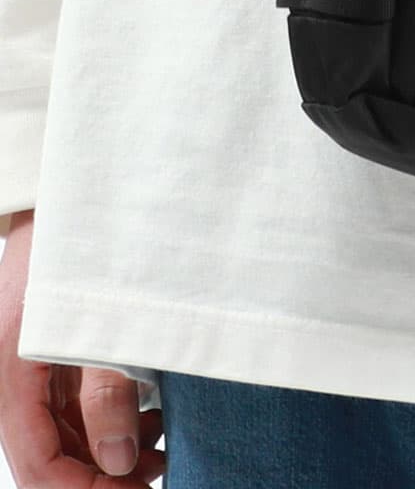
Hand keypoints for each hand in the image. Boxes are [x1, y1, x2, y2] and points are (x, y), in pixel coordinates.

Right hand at [0, 210, 165, 486]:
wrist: (84, 189)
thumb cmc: (84, 244)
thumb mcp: (101, 320)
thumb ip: (108, 391)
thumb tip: (118, 462)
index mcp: (11, 370)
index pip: (35, 459)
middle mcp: (16, 374)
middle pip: (49, 452)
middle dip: (98, 478)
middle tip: (157, 480)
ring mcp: (36, 362)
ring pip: (64, 431)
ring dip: (108, 452)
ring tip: (164, 453)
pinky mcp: (58, 348)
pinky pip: (75, 403)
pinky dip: (111, 420)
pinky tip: (153, 420)